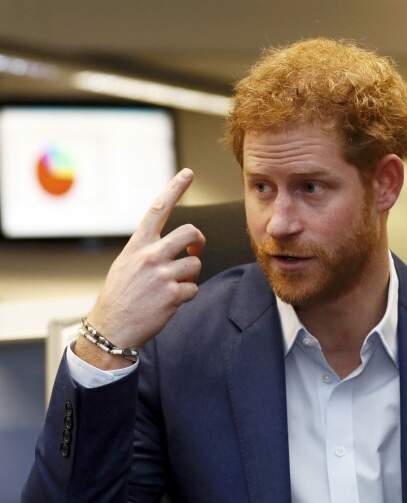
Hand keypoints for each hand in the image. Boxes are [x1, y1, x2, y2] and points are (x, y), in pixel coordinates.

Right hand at [76, 168, 204, 368]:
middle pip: (191, 232)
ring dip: (189, 276)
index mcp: (138, 245)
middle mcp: (150, 255)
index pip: (158, 209)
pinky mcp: (172, 294)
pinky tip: (169, 303)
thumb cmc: (120, 296)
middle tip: (197, 249)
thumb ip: (149, 250)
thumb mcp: (126, 264)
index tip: (188, 172)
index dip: (175, 188)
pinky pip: (193, 289)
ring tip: (171, 286)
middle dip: (199, 240)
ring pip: (195, 264)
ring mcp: (162, 274)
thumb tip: (181, 246)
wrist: (110, 329)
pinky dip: (186, 296)